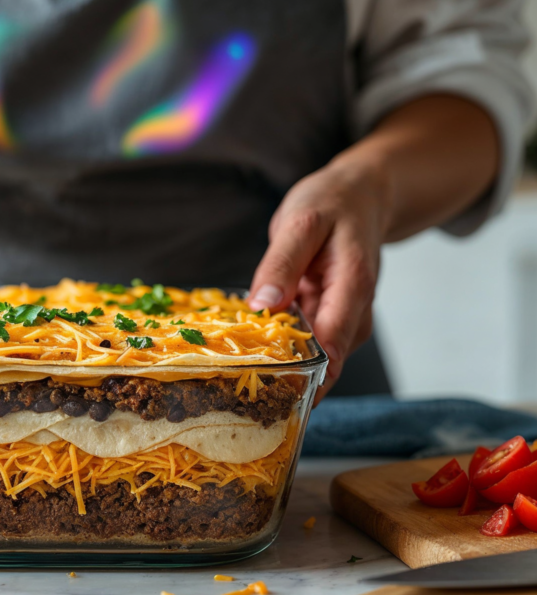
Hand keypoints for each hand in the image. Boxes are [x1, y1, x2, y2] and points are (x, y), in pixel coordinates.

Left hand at [248, 156, 388, 397]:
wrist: (360, 196)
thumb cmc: (333, 204)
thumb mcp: (302, 222)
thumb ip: (282, 263)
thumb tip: (263, 305)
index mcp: (353, 288)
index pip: (332, 348)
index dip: (304, 379)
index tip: (270, 398)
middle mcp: (354, 312)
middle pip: (323, 364)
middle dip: (286, 382)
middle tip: (235, 398)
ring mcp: (342, 318)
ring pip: (313, 358)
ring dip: (280, 369)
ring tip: (233, 382)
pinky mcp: (327, 318)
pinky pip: (304, 342)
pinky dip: (279, 348)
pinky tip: (247, 353)